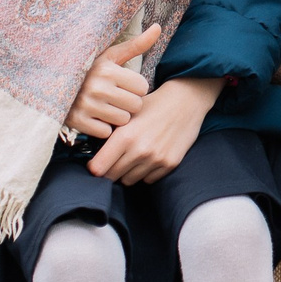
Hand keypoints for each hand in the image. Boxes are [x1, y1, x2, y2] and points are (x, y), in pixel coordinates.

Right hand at [66, 25, 159, 138]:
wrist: (54, 83)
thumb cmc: (91, 69)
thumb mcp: (111, 55)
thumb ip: (137, 44)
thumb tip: (157, 27)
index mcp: (108, 70)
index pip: (142, 87)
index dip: (136, 88)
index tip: (125, 85)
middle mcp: (97, 88)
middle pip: (135, 105)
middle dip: (129, 103)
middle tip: (117, 97)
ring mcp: (86, 106)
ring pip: (122, 120)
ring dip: (117, 116)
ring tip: (107, 106)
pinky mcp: (77, 122)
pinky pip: (105, 132)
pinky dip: (103, 127)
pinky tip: (96, 116)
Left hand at [88, 75, 220, 182]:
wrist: (187, 100)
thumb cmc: (154, 105)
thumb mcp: (128, 114)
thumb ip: (110, 134)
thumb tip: (93, 155)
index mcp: (125, 136)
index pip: (98, 168)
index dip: (95, 167)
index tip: (97, 164)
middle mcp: (140, 150)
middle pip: (112, 177)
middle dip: (111, 170)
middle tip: (116, 159)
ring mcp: (156, 159)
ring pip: (129, 181)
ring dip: (128, 172)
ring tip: (135, 156)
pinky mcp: (169, 164)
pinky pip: (148, 180)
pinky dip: (146, 172)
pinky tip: (150, 157)